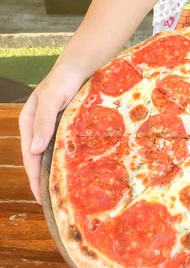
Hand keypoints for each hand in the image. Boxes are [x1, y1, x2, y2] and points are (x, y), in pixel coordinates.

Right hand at [19, 62, 86, 203]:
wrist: (82, 64)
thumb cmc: (63, 78)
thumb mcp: (51, 97)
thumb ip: (43, 121)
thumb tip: (34, 151)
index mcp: (29, 123)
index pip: (29, 157)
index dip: (34, 178)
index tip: (41, 198)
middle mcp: (41, 128)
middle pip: (40, 159)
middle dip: (45, 180)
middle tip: (55, 203)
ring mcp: (56, 127)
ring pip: (54, 154)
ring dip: (58, 171)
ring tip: (66, 192)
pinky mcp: (70, 125)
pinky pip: (68, 146)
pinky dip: (70, 159)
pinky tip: (79, 170)